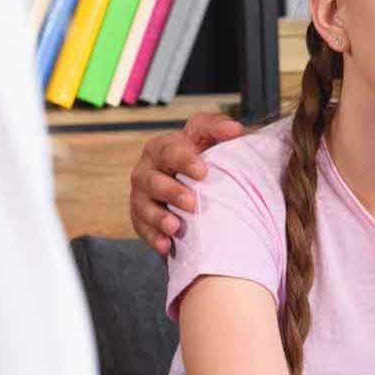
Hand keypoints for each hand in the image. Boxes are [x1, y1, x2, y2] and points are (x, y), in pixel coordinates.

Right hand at [128, 112, 245, 254]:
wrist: (191, 184)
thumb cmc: (202, 157)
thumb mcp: (208, 138)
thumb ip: (218, 128)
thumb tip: (234, 129)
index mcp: (163, 147)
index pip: (170, 151)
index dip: (184, 161)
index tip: (203, 173)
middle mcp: (147, 169)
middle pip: (152, 179)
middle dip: (171, 192)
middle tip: (192, 203)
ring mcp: (141, 194)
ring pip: (143, 205)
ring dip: (159, 217)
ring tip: (175, 227)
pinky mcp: (140, 217)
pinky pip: (142, 228)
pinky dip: (154, 237)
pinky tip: (166, 246)